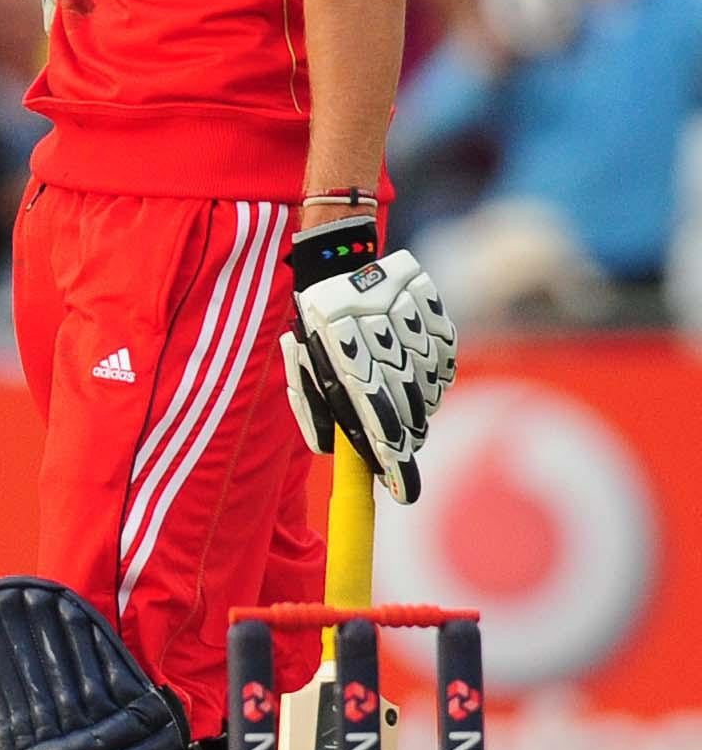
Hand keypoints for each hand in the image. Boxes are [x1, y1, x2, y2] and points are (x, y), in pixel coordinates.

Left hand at [281, 217, 456, 504]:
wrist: (337, 259)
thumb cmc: (317, 327)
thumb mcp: (304, 363)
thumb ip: (315, 408)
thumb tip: (332, 451)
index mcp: (334, 337)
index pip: (370, 406)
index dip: (388, 452)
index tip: (402, 489)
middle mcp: (373, 320)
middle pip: (405, 399)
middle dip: (404, 434)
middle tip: (401, 450)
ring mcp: (406, 308)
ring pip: (429, 379)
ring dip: (420, 406)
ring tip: (404, 409)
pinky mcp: (430, 301)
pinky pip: (445, 355)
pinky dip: (435, 376)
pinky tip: (418, 378)